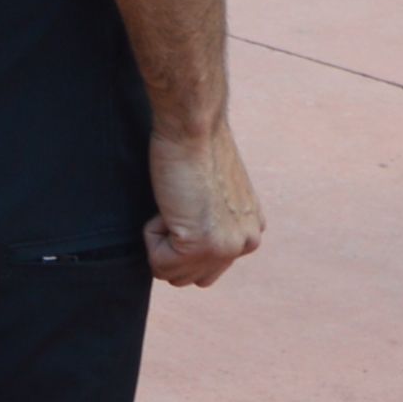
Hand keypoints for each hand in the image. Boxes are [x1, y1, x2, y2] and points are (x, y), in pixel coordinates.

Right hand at [146, 121, 264, 286]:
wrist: (192, 125)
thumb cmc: (195, 148)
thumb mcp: (217, 194)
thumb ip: (215, 222)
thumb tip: (193, 237)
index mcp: (251, 231)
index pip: (207, 264)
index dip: (184, 234)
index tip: (190, 198)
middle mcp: (246, 243)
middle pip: (191, 276)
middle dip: (173, 246)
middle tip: (179, 202)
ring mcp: (226, 248)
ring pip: (173, 274)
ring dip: (162, 242)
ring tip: (176, 202)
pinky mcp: (201, 246)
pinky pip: (157, 264)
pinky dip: (151, 235)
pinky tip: (169, 203)